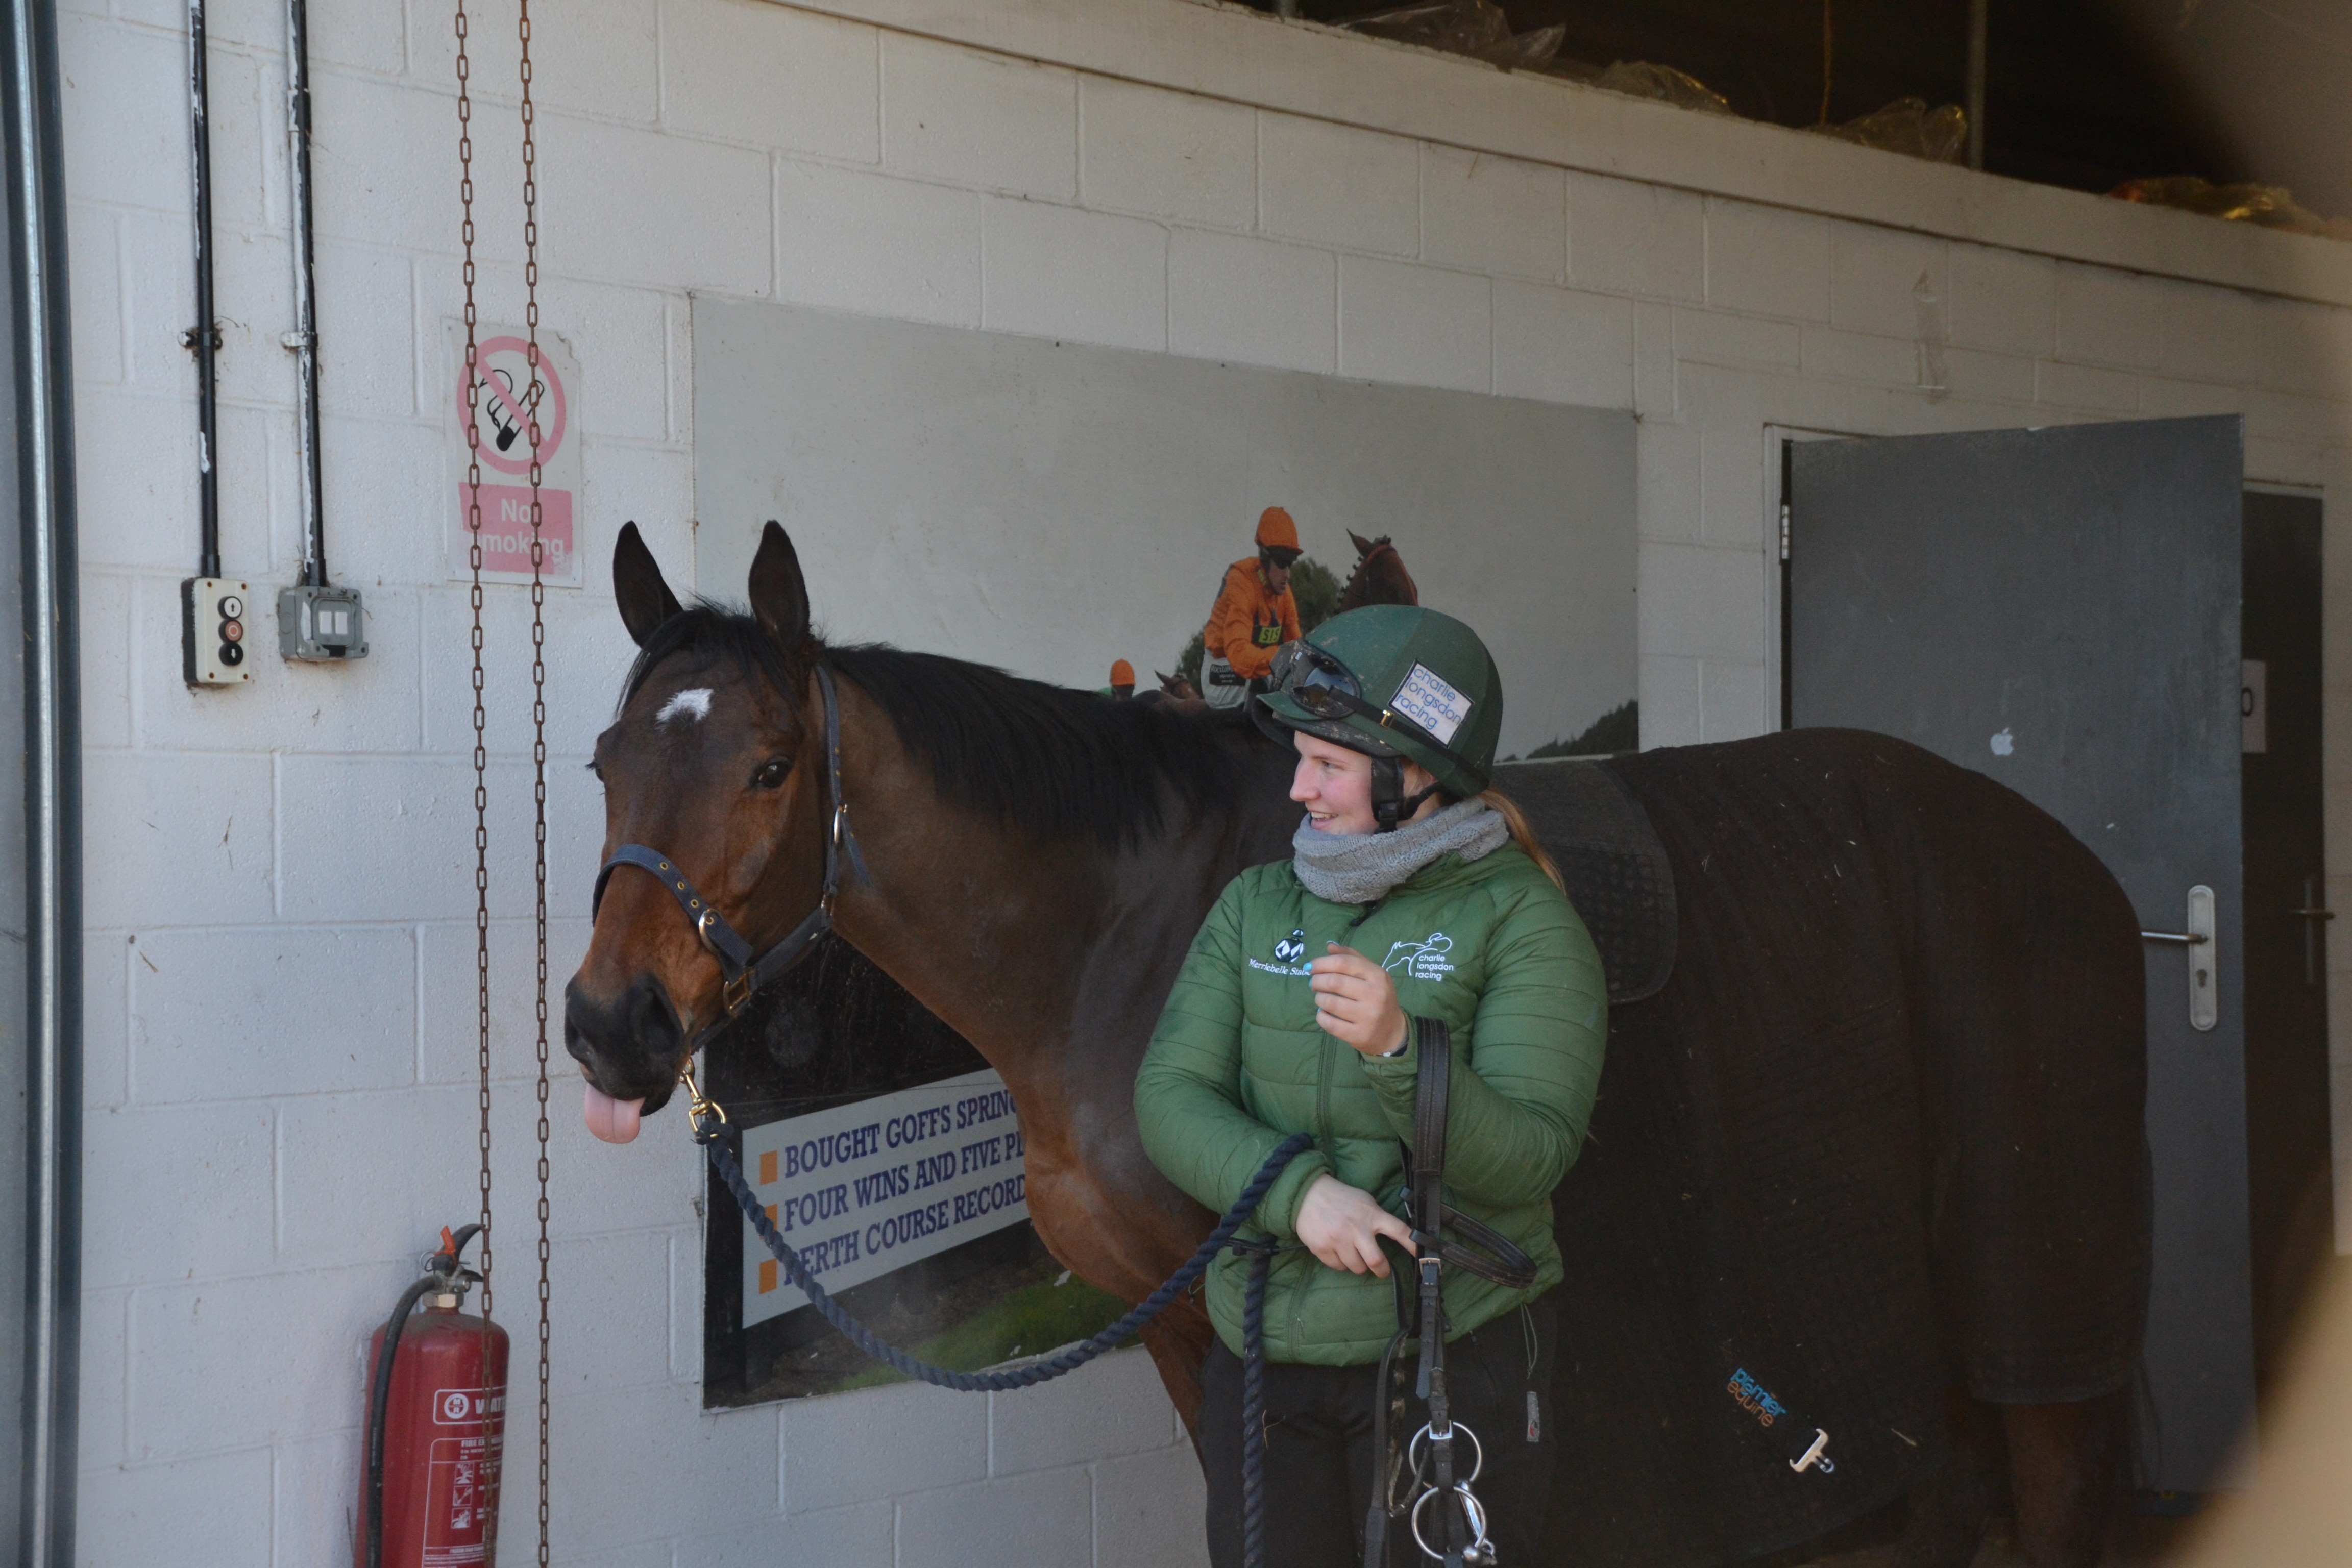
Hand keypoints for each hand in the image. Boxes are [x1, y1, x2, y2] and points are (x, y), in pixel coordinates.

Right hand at [1294, 1174, 1417, 1276]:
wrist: (1307, 1193)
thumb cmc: (1341, 1198)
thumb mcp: (1365, 1201)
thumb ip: (1378, 1217)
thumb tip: (1397, 1236)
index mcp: (1371, 1215)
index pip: (1399, 1231)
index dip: (1412, 1245)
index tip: (1421, 1255)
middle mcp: (1356, 1228)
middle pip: (1376, 1261)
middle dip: (1382, 1270)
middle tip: (1381, 1270)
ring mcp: (1338, 1239)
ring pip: (1357, 1268)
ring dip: (1357, 1264)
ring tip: (1352, 1251)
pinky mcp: (1322, 1248)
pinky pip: (1338, 1267)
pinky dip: (1340, 1262)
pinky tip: (1336, 1249)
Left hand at [1310, 944, 1408, 1056]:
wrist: (1392, 1032)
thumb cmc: (1378, 997)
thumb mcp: (1372, 974)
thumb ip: (1351, 958)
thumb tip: (1329, 946)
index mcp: (1377, 976)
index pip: (1344, 963)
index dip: (1322, 963)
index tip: (1311, 967)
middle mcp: (1375, 994)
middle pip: (1334, 982)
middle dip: (1317, 981)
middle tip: (1313, 983)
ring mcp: (1368, 1016)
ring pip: (1329, 1003)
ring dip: (1318, 999)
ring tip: (1321, 998)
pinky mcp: (1359, 1035)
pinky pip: (1329, 1024)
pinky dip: (1321, 1017)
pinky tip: (1324, 1013)